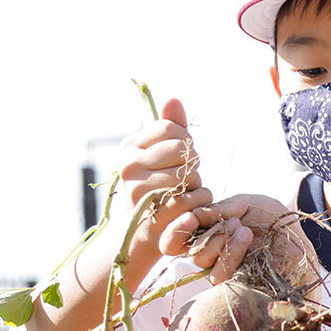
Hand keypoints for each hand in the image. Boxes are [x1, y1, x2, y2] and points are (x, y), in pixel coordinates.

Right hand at [118, 98, 213, 241]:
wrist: (145, 231)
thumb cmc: (159, 186)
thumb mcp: (162, 154)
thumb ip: (171, 126)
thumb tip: (173, 99)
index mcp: (129, 147)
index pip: (172, 128)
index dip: (186, 141)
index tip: (182, 157)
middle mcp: (128, 166)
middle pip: (182, 150)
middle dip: (193, 163)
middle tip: (188, 177)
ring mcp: (138, 189)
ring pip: (189, 173)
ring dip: (198, 184)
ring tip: (188, 192)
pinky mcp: (153, 212)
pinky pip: (191, 196)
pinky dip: (201, 199)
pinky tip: (195, 204)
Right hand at [162, 193, 317, 288]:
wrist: (299, 237)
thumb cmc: (271, 219)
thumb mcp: (246, 204)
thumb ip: (220, 208)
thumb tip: (195, 215)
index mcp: (207, 235)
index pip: (174, 242)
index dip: (175, 231)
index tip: (190, 217)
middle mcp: (211, 256)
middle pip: (188, 251)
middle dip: (209, 232)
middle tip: (233, 221)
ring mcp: (222, 272)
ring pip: (203, 263)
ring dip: (221, 241)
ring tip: (243, 229)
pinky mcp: (236, 285)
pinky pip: (220, 274)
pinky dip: (232, 252)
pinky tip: (247, 237)